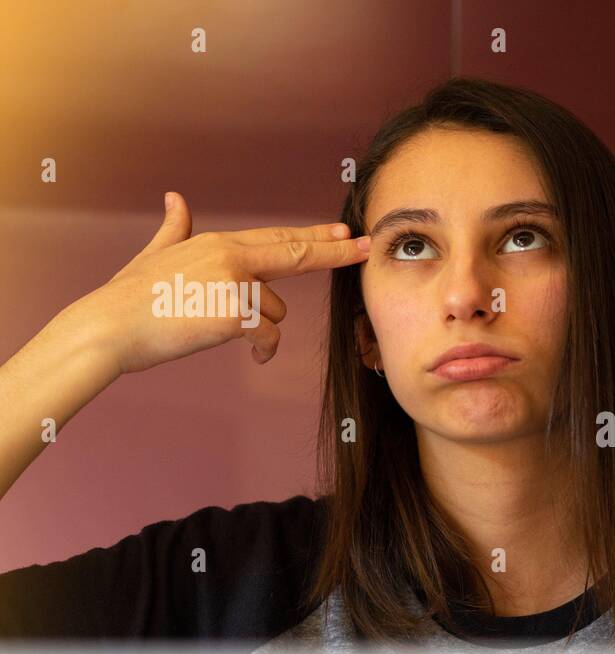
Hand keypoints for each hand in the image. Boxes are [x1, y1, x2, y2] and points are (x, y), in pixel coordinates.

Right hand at [57, 191, 369, 375]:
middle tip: (367, 247)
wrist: (109, 327)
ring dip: (260, 328)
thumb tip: (176, 198)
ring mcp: (234, 283)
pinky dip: (263, 352)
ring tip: (219, 329)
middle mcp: (231, 256)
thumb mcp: (155, 254)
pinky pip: (268, 338)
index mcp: (219, 244)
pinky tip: (250, 357)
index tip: (346, 231)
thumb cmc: (131, 297)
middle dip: (337, 251)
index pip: (279, 237)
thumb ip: (174, 228)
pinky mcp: (234, 315)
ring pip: (276, 312)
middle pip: (297, 254)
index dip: (317, 235)